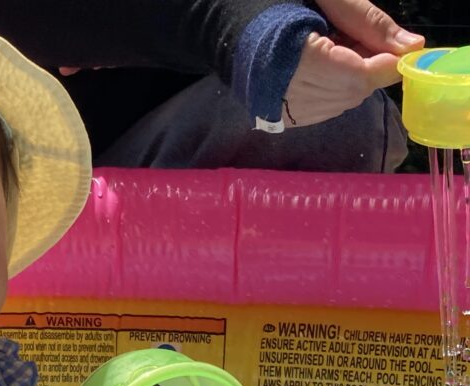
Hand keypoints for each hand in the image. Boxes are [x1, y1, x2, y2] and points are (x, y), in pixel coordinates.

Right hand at [283, 0, 423, 126]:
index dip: (384, 63)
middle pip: (352, 92)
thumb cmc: (276, 6)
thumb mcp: (327, 0)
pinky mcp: (276, 119)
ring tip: (334, 51)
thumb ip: (369, 22)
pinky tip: (321, 70)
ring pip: (340, 103)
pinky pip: (322, 111)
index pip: (358, 76)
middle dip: (367, 68)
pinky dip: (333, 91)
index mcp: (293, 58)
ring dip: (351, 79)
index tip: (397, 47)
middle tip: (355, 38)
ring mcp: (278, 110)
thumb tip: (411, 48)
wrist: (228, 26)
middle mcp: (283, 92)